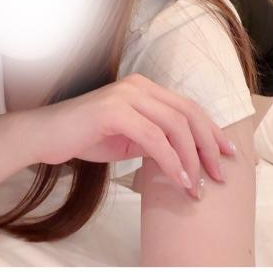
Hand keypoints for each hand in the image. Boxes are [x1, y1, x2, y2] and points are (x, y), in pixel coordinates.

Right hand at [28, 73, 237, 198]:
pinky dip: (171, 162)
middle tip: (219, 174)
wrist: (45, 135)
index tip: (227, 154)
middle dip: (209, 146)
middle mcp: (139, 85)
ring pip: (175, 126)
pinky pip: (154, 138)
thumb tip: (184, 156)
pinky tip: (179, 180)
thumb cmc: (85, 136)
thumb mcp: (128, 137)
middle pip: (188, 114)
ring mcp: (127, 95)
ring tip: (197, 186)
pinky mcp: (115, 110)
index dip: (211, 131)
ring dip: (192, 159)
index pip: (188, 107)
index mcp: (145, 88)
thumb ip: (155, 138)